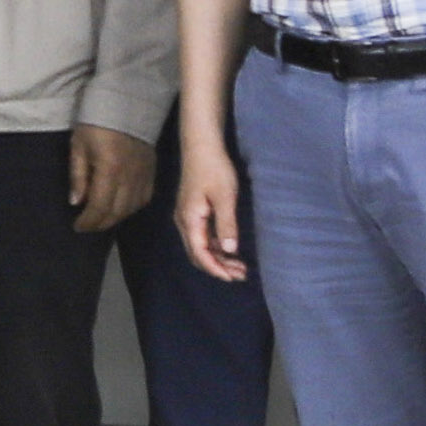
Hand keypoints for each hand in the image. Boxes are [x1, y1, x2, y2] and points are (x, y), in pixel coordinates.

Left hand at [66, 123, 155, 233]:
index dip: (88, 221)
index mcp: (110, 169)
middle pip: (117, 212)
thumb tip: (76, 203)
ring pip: (131, 208)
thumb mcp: (79, 146)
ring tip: (100, 219)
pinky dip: (131, 208)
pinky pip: (144, 199)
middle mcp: (131, 176)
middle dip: (100, 224)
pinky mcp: (152, 172)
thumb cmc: (96, 122)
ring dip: (115, 218)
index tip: (77, 226)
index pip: (100, 206)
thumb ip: (78, 176)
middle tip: (86, 226)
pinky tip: (120, 208)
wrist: (128, 103)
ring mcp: (144, 175)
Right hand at [174, 129, 248, 282]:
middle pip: (197, 254)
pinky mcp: (193, 213)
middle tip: (241, 275)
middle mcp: (184, 222)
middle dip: (218, 267)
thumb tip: (230, 251)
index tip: (233, 278)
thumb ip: (227, 225)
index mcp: (190, 220)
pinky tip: (230, 249)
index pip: (200, 253)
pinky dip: (215, 247)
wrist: (201, 147)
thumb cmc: (214, 169)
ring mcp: (187, 218)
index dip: (215, 268)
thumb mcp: (224, 197)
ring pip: (200, 247)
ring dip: (218, 258)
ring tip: (239, 266)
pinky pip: (202, 237)